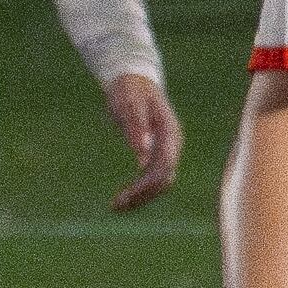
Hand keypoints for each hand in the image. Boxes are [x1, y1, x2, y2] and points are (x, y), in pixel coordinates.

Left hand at [105, 70, 183, 211]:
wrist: (135, 81)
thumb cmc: (130, 90)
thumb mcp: (129, 104)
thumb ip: (136, 127)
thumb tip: (142, 154)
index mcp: (169, 133)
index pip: (165, 166)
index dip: (147, 184)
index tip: (125, 196)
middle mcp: (172, 145)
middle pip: (164, 179)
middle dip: (142, 195)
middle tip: (116, 206)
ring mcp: (166, 150)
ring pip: (160, 183)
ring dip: (141, 197)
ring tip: (116, 207)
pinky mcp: (157, 154)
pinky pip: (153, 178)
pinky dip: (140, 190)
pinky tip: (124, 198)